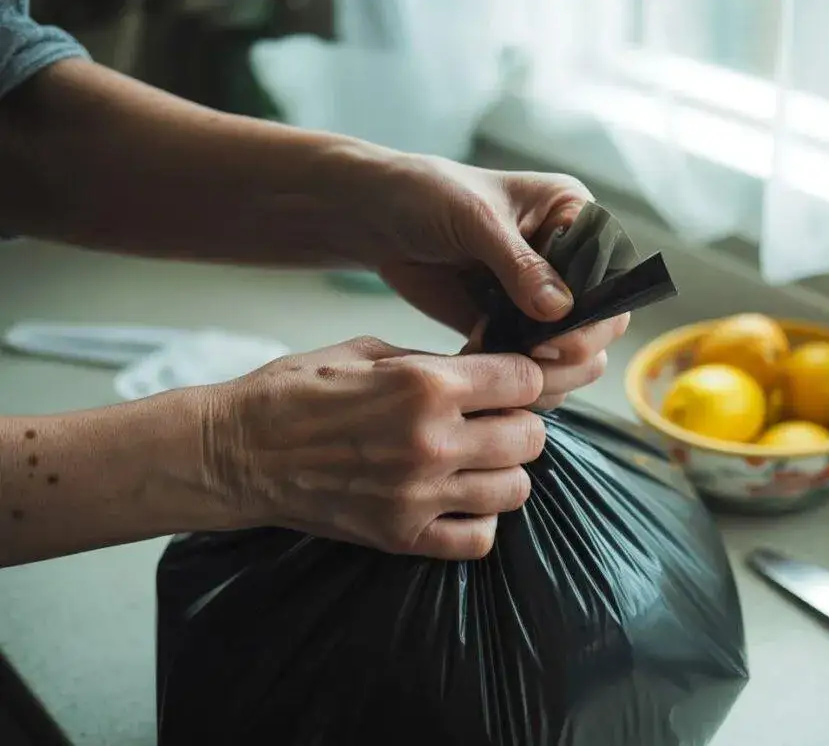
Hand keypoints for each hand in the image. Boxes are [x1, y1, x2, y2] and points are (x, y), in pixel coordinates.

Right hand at [202, 336, 545, 559]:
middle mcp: (431, 441)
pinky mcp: (402, 536)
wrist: (236, 453)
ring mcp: (419, 495)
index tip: (506, 382)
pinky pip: (479, 539)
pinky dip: (479, 520)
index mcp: (424, 384)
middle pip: (530, 438)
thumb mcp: (367, 352)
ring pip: (515, 490)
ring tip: (474, 461)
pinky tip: (456, 500)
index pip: (524, 382)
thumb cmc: (295, 392)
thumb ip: (433, 363)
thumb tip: (486, 370)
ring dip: (502, 472)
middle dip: (518, 423)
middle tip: (491, 421)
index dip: (520, 378)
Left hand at [371, 155, 628, 406]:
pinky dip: (513, 379)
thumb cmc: (428, 194)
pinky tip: (479, 369)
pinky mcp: (510, 327)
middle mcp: (568, 260)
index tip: (559, 339)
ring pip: (573, 355)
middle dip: (574, 351)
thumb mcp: (476, 219)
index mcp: (574, 216)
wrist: (377, 217)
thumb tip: (560, 309)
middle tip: (531, 360)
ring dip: (545, 373)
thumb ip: (519, 264)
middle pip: (602, 323)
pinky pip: (530, 366)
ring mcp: (540, 298)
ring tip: (504, 372)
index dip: (597, 313)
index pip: (612, 273)